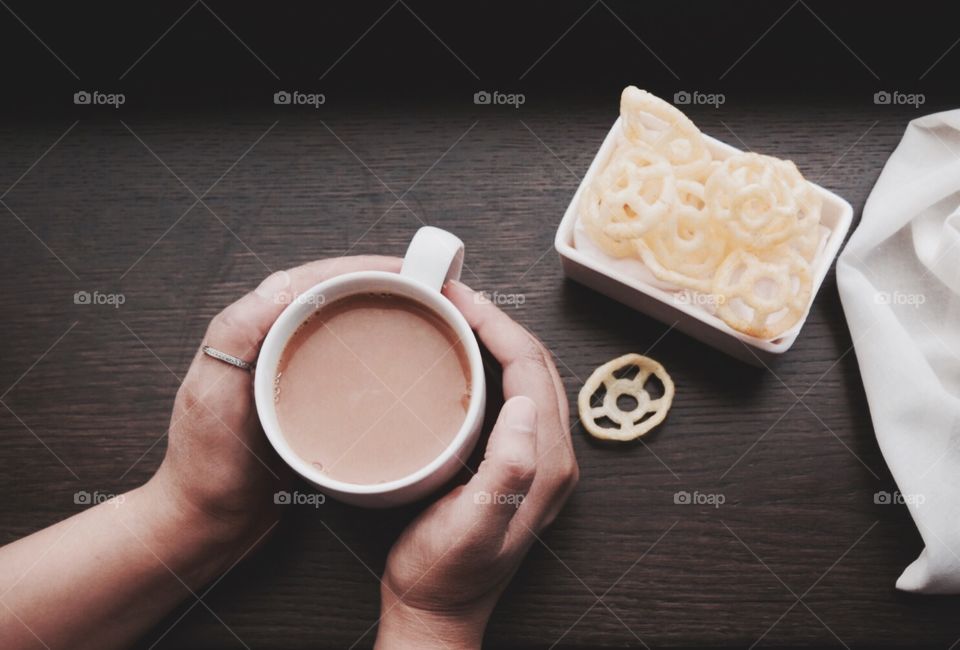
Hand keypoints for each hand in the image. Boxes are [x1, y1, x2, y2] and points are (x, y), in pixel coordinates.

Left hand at [147, 256, 401, 562]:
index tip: (405, 270)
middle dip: (379, 280)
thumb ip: (239, 334)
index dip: (359, 268)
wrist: (209, 522)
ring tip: (423, 310)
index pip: (309, 280)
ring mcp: (287, 367)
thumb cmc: (209, 467)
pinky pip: (343, 355)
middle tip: (428, 288)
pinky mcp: (305, 395)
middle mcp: (267, 340)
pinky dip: (374, 343)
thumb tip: (284, 285)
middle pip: (331, 292)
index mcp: (246, 330)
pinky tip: (401, 355)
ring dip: (380, 307)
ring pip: (341, 319)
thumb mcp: (215, 394)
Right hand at [377, 281, 578, 648]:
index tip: (457, 298)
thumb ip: (507, 471)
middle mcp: (551, 456)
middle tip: (453, 296)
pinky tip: (463, 357)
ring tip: (458, 314)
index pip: (530, 370)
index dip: (497, 325)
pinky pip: (512, 396)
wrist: (437, 611)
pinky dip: (491, 365)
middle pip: (535, 366)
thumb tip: (519, 405)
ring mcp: (536, 460)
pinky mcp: (516, 464)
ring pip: (526, 378)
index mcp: (546, 462)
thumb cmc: (445, 574)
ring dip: (497, 339)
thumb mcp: (473, 528)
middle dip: (498, 321)